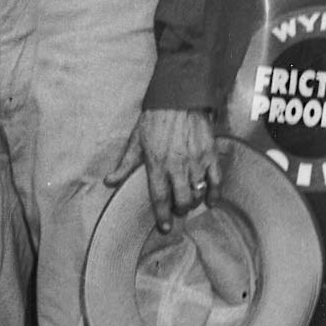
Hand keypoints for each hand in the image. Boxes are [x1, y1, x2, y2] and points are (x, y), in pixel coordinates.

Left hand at [105, 107, 218, 228]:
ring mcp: (196, 160)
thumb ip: (124, 164)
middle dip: (180, 210)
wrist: (178, 98)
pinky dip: (215, 193)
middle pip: (182, 200)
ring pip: (198, 192)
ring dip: (194, 201)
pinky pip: (216, 180)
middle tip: (178, 209)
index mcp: (156, 163)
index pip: (159, 197)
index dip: (162, 215)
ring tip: (190, 201)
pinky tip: (211, 200)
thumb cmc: (154, 119)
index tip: (165, 228)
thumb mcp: (135, 141)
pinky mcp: (210, 154)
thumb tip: (109, 182)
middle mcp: (177, 165)